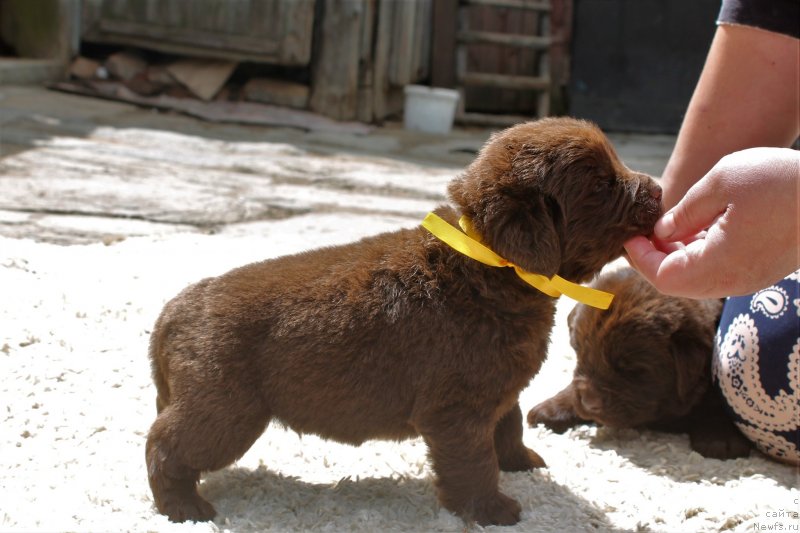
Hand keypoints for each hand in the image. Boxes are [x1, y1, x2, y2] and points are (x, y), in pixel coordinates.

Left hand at [624, 147, 798, 297]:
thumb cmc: (783, 182)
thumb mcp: (723, 182)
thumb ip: (685, 210)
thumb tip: (662, 231)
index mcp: (719, 265)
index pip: (662, 277)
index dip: (640, 257)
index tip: (629, 234)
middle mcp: (732, 281)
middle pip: (677, 282)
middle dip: (655, 258)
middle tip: (644, 229)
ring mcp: (749, 279)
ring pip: (697, 279)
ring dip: (677, 256)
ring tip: (670, 225)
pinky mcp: (761, 271)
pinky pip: (719, 272)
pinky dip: (700, 255)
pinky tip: (698, 228)